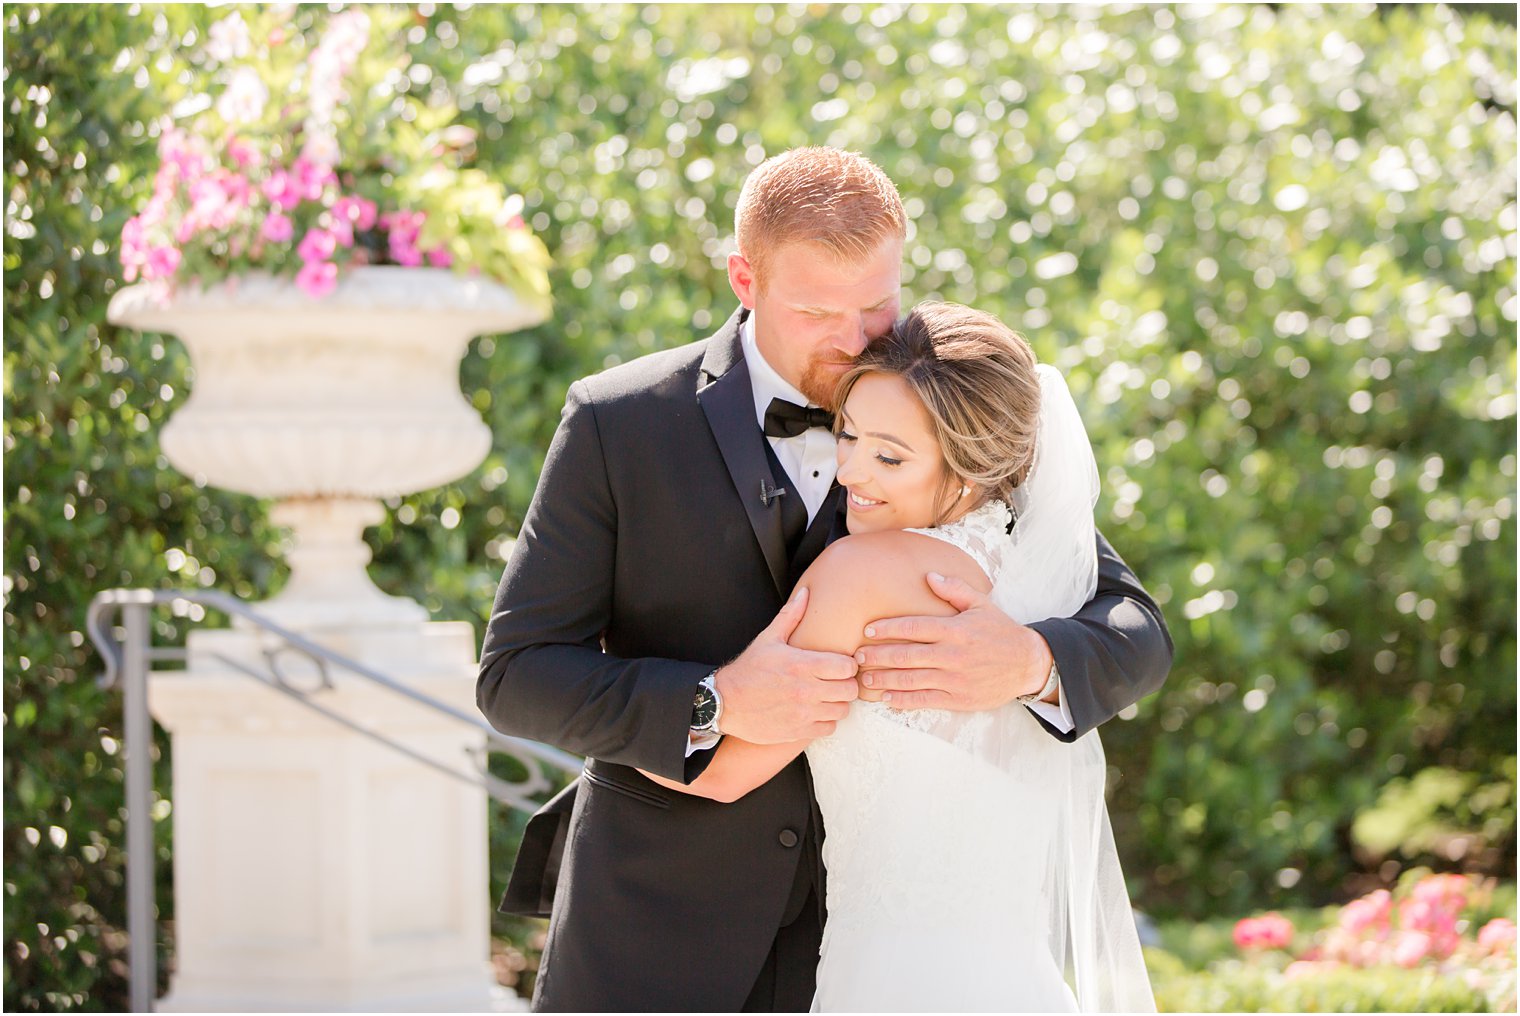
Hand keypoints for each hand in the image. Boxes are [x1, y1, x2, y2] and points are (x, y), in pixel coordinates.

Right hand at [713, 586, 859, 743]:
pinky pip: (829, 728)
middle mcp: (806, 690)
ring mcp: (803, 713)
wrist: (724, 702)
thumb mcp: (769, 638)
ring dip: (837, 703)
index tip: (840, 665)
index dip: (848, 665)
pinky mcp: (798, 731)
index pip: (847, 667)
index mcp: (802, 665)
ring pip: (842, 710)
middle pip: (850, 690)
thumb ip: (791, 615)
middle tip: (836, 681)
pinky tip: (816, 712)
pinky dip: (826, 721)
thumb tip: (806, 592)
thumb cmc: (748, 669)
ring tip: (826, 697)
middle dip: (846, 684)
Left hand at [854, 572, 1052, 710]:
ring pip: (911, 680)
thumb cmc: (1000, 632)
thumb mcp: (982, 604)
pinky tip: (887, 698)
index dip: (887, 629)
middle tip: (856, 657)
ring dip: (884, 680)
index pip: (913, 627)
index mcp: (955, 629)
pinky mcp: (959, 699)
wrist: (1028, 664)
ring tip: (864, 680)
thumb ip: (954, 590)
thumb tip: (928, 576)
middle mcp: (953, 655)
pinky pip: (926, 701)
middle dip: (878, 656)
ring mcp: (955, 679)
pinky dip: (904, 700)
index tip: (866, 630)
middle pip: (906, 655)